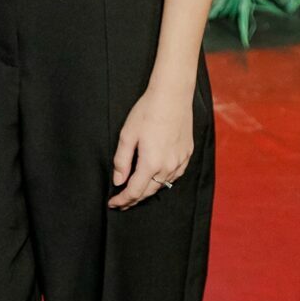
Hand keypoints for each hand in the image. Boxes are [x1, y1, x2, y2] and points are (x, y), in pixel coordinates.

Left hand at [109, 83, 194, 208]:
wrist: (172, 96)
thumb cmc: (147, 112)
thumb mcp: (127, 135)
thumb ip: (121, 161)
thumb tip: (118, 181)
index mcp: (151, 163)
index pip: (134, 191)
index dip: (122, 200)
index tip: (113, 204)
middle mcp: (168, 167)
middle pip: (149, 191)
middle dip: (134, 199)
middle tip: (122, 201)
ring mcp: (180, 161)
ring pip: (163, 184)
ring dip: (148, 190)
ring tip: (136, 191)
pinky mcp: (187, 154)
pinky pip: (175, 175)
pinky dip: (163, 179)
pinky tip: (157, 177)